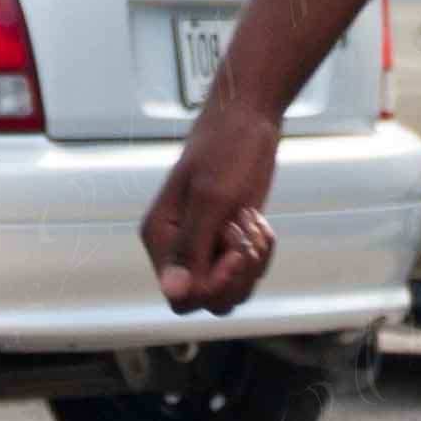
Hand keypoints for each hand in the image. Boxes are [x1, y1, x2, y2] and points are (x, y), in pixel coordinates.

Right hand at [139, 98, 283, 313]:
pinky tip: (260, 223)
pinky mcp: (227, 243)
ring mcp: (204, 247)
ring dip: (252, 266)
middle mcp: (178, 249)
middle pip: (206, 300)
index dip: (212, 286)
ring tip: (254, 226)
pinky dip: (259, 255)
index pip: (180, 296)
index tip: (235, 254)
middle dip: (236, 277)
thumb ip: (191, 246)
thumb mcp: (211, 198)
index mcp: (161, 238)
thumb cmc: (226, 150)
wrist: (249, 120)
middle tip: (248, 237)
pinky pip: (244, 275)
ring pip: (228, 292)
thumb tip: (173, 292)